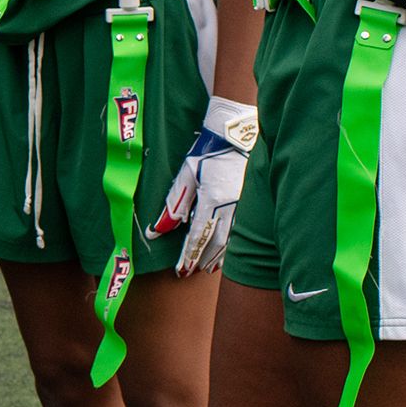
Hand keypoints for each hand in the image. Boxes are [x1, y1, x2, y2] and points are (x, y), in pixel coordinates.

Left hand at [151, 97, 256, 274]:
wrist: (236, 134)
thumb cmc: (207, 149)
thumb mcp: (186, 174)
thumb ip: (173, 204)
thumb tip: (157, 230)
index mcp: (212, 200)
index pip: (198, 235)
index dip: (188, 254)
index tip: (181, 270)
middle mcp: (229, 206)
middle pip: (216, 242)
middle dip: (202, 259)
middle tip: (191, 272)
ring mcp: (242, 205)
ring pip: (230, 238)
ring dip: (218, 255)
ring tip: (207, 268)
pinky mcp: (248, 201)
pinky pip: (239, 229)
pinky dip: (231, 243)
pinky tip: (226, 250)